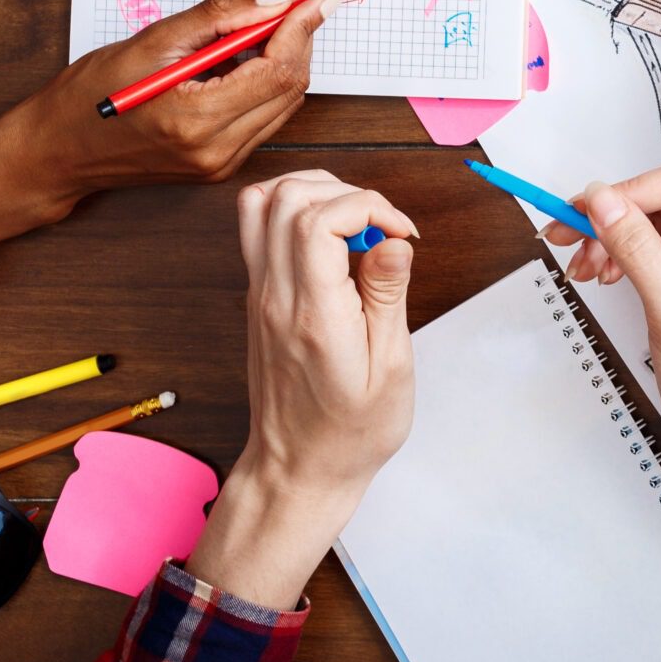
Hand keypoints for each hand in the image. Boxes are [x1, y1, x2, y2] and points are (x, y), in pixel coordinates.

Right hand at [0, 0, 335, 276]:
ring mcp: (222, 163)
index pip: (279, 71)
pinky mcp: (221, 166)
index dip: (303, 27)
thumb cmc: (88, 96)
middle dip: (299, 38)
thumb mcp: (148, 42)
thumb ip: (218, 18)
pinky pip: (265, 117)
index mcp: (197, 120)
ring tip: (268, 22)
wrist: (57, 153)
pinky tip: (248, 56)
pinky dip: (267, 82)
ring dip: (286, 58)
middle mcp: (218, 150)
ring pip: (284, 103)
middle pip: (290, 87)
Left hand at [188, 171, 417, 608]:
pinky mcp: (258, 299)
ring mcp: (259, 295)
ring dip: (314, 193)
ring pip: (262, 203)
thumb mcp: (390, 368)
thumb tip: (392, 239)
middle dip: (346, 191)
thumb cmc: (350, 431)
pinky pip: (258, 229)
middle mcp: (275, 297)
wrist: (297, 470)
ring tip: (357, 223)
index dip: (371, 206)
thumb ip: (387, 294)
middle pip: (285, 197)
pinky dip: (295, 212)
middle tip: (382, 226)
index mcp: (313, 314)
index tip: (403, 236)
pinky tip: (333, 239)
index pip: (320, 219)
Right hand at [547, 162, 660, 581]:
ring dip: (612, 238)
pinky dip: (621, 258)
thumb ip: (640, 253)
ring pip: (654, 224)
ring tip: (582, 266)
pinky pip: (654, 251)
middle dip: (614, 216)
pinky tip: (601, 275)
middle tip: (567, 236)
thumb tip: (605, 201)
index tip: (586, 211)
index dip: (631, 191)